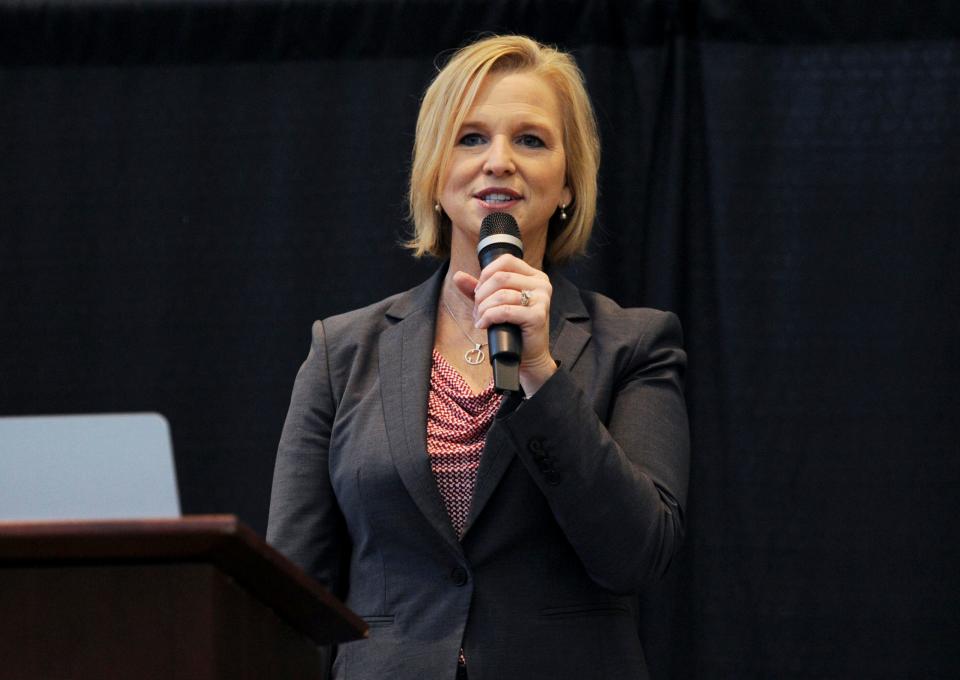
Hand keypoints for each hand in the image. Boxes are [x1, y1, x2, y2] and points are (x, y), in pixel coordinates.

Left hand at [452, 255, 556, 395]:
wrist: (529, 356)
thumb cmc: (513, 329)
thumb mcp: (494, 304)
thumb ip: (477, 288)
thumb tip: (457, 275)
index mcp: (534, 276)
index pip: (506, 261)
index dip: (486, 274)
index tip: (478, 292)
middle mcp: (541, 284)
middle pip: (501, 277)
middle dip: (481, 294)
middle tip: (477, 310)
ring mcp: (541, 299)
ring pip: (501, 294)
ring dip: (483, 308)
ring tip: (480, 320)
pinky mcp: (538, 316)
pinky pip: (505, 310)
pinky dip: (489, 317)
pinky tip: (484, 325)